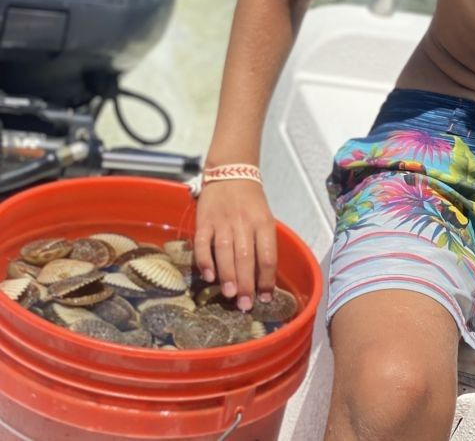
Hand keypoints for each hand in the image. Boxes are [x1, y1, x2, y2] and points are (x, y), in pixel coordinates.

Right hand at [193, 180, 276, 310]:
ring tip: (230, 295)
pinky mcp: (204, 220)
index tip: (265, 298)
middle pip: (246, 257)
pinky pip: (203, 243)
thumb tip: (261, 279)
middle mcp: (244, 222)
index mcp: (263, 223)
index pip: (268, 255)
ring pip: (225, 251)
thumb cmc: (251, 202)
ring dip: (227, 275)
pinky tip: (208, 276)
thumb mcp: (264, 218)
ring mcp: (223, 221)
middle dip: (246, 284)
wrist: (231, 172)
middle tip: (245, 305)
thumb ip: (263, 244)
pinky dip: (204, 260)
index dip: (267, 279)